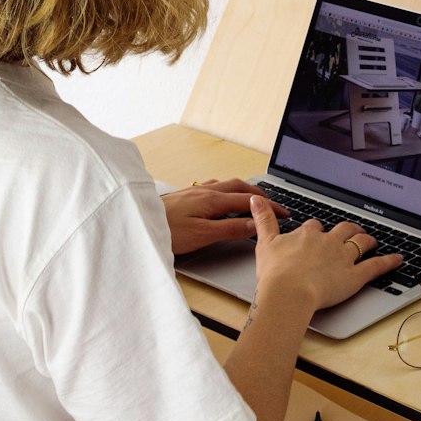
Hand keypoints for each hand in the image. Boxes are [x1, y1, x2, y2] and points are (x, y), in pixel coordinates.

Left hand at [162, 179, 286, 255]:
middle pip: (239, 187)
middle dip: (259, 194)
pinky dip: (227, 191)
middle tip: (272, 204)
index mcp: (213, 200)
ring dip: (243, 190)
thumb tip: (255, 225)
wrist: (137, 224)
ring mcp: (194, 191)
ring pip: (226, 185)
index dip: (268, 207)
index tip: (283, 213)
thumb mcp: (203, 235)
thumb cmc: (166, 231)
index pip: (248, 201)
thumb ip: (230, 229)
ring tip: (251, 199)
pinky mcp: (185, 195)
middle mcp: (205, 191)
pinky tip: (221, 198)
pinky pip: (214, 187)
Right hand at [249, 194, 402, 315]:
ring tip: (372, 240)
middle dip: (349, 230)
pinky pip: (376, 266)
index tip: (318, 233)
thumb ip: (263, 219)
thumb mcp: (264, 242)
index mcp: (307, 235)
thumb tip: (255, 198)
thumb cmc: (275, 273)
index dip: (318, 230)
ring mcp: (343, 258)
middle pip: (343, 230)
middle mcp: (328, 242)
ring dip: (368, 240)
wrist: (288, 292)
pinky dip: (388, 262)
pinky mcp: (355, 276)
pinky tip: (397, 259)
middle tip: (352, 232)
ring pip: (360, 243)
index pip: (315, 227)